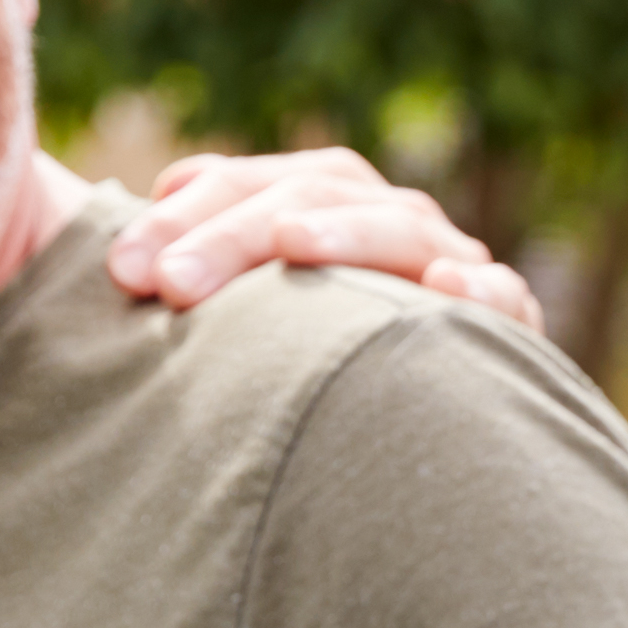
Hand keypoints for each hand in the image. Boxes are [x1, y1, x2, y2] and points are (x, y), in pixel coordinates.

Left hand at [104, 152, 543, 332]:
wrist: (428, 445)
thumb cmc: (308, 369)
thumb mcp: (243, 318)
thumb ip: (201, 269)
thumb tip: (135, 236)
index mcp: (318, 205)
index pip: (247, 182)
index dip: (180, 216)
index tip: (119, 272)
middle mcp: (384, 222)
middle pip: (312, 196)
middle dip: (236, 232)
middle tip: (168, 285)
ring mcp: (451, 264)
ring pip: (401, 229)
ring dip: (348, 231)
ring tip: (295, 245)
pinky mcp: (509, 323)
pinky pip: (502, 299)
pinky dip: (480, 290)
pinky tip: (444, 292)